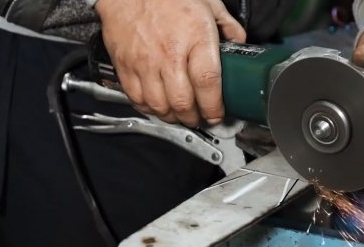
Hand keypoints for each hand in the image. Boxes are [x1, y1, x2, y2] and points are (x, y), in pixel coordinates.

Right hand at [95, 0, 245, 126]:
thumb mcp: (207, 2)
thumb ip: (227, 25)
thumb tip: (238, 42)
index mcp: (194, 37)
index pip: (208, 83)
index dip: (214, 106)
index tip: (217, 114)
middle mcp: (168, 53)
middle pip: (182, 101)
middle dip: (194, 117)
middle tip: (200, 118)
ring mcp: (144, 61)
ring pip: (159, 105)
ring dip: (172, 116)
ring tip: (180, 114)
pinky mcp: (125, 65)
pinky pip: (136, 98)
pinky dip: (148, 108)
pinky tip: (158, 105)